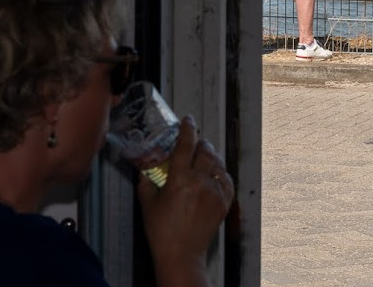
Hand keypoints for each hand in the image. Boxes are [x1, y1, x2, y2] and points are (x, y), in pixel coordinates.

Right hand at [137, 117, 234, 272]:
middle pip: (205, 150)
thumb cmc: (162, 231)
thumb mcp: (147, 203)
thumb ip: (146, 181)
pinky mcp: (225, 201)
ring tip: (204, 155)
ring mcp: (215, 191)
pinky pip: (227, 179)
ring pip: (218, 163)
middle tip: (195, 140)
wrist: (181, 253)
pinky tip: (215, 172)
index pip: (185, 145)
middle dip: (200, 142)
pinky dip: (221, 172)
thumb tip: (145, 168)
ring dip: (211, 155)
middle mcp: (200, 182)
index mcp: (180, 180)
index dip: (187, 129)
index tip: (188, 120)